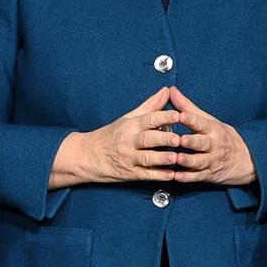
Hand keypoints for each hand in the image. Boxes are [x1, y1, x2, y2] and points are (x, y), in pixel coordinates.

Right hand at [50, 88, 191, 187]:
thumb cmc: (112, 135)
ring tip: (175, 158)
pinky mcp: (130, 173)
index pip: (149, 119)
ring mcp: (129, 158)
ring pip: (147, 158)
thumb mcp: (128, 118)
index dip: (164, 117)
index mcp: (131, 125)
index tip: (178, 115)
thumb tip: (166, 91)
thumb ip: (150, 106)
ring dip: (162, 158)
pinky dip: (158, 175)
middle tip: (178, 139)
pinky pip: (146, 175)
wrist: (88, 155)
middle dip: (163, 139)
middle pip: (148, 139)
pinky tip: (171, 175)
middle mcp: (129, 141)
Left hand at [165, 87, 254, 184]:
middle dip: (191, 141)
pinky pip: (197, 177)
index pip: (201, 122)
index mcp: (212, 129)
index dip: (190, 119)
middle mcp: (213, 145)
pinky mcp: (209, 174)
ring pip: (200, 161)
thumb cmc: (222, 136)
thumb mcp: (208, 119)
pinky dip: (187, 177)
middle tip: (180, 139)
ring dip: (188, 161)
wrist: (245, 159)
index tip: (180, 115)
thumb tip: (171, 90)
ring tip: (177, 159)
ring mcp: (211, 161)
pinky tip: (176, 176)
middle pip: (202, 143)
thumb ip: (187, 106)